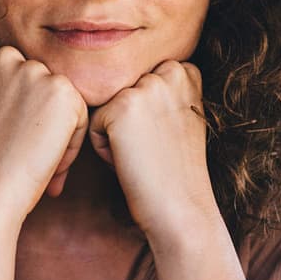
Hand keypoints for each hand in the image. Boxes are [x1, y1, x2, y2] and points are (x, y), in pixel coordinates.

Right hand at [0, 47, 87, 223]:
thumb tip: (29, 93)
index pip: (22, 80)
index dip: (21, 114)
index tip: (11, 139)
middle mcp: (9, 57)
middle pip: (44, 88)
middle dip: (42, 120)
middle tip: (26, 153)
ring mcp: (36, 71)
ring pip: (64, 102)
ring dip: (58, 131)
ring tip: (37, 159)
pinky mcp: (62, 90)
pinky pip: (81, 116)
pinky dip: (71, 144)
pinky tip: (48, 160)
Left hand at [88, 60, 219, 241]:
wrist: (182, 208)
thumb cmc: (177, 172)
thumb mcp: (183, 118)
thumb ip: (164, 91)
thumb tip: (126, 84)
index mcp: (187, 71)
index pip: (141, 82)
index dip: (147, 115)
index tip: (167, 139)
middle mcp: (170, 71)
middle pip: (122, 93)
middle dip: (129, 122)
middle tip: (154, 150)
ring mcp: (146, 87)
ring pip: (106, 108)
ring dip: (116, 134)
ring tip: (143, 155)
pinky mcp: (121, 107)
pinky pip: (93, 125)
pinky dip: (104, 150)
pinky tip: (130, 162)